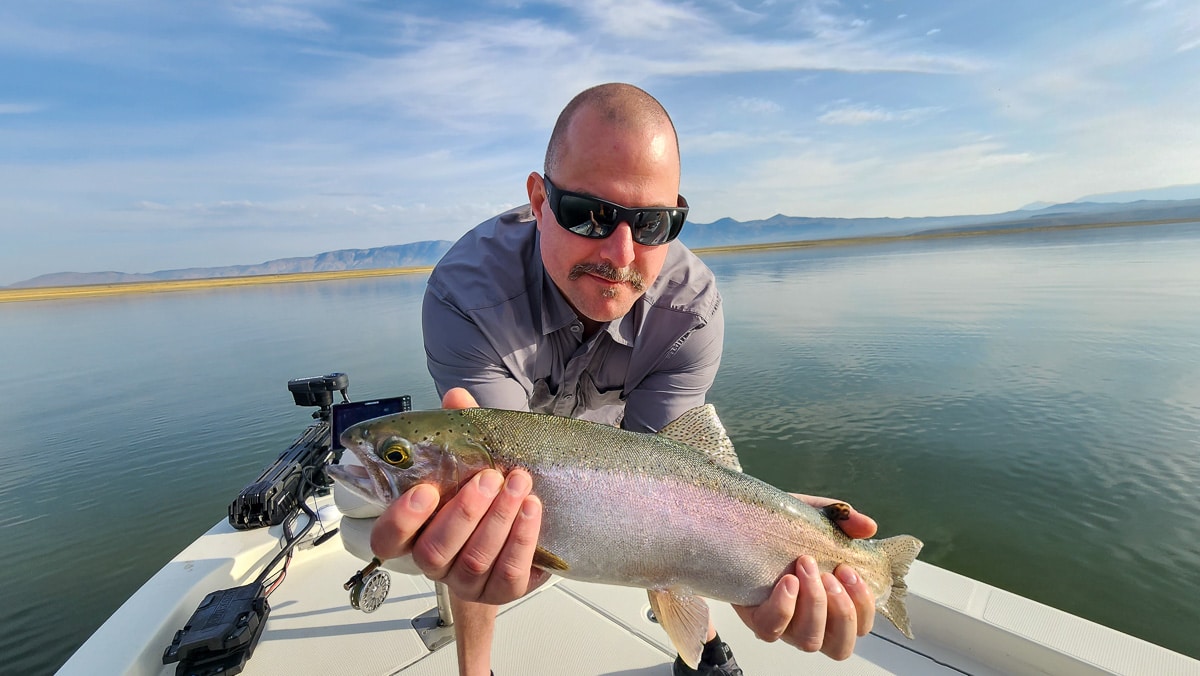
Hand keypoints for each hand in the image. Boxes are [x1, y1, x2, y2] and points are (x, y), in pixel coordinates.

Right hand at [368, 388, 548, 604]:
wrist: (520, 527)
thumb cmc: (484, 492)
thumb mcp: (470, 458)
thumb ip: (459, 430)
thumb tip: (456, 397)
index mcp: (414, 531)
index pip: (387, 538)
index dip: (401, 519)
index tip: (426, 490)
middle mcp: (435, 561)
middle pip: (435, 550)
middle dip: (464, 512)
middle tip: (489, 478)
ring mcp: (467, 581)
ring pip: (474, 560)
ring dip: (498, 519)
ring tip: (519, 484)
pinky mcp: (501, 590)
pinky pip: (508, 573)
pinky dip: (522, 539)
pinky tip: (532, 510)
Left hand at [731, 496, 876, 660]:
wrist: (741, 525)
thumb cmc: (784, 528)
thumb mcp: (816, 518)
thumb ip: (844, 520)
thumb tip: (869, 527)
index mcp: (833, 604)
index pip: (861, 627)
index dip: (863, 605)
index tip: (849, 570)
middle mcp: (812, 623)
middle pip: (840, 645)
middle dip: (842, 610)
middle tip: (830, 573)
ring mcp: (785, 626)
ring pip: (810, 640)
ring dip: (815, 604)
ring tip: (806, 567)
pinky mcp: (757, 620)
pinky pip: (772, 629)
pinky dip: (784, 607)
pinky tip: (787, 581)